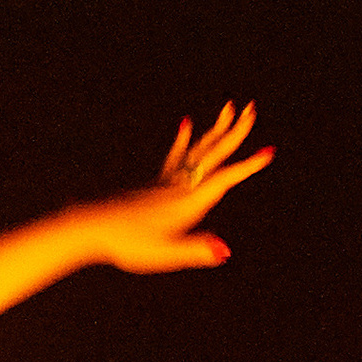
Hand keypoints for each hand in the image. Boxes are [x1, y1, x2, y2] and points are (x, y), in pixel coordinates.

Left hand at [88, 103, 272, 274]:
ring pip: (197, 149)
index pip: (223, 180)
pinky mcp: (154, 184)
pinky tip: (186, 123)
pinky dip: (183, 139)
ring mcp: (166, 182)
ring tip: (228, 108)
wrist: (92, 227)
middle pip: (212, 154)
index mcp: (187, 202)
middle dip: (234, 132)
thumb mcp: (165, 253)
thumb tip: (224, 250)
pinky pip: (174, 156)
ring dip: (215, 130)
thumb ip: (195, 251)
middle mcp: (180, 186)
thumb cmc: (128, 243)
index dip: (246, 167)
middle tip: (252, 108)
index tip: (268, 151)